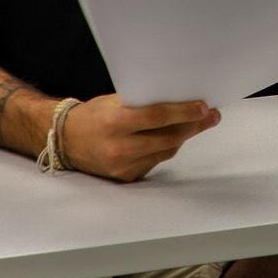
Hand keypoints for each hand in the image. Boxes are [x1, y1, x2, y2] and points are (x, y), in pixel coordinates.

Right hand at [62, 94, 218, 181]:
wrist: (65, 140)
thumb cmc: (92, 115)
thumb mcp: (113, 102)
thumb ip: (142, 103)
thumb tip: (178, 99)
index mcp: (115, 123)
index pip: (157, 117)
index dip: (184, 112)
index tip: (204, 107)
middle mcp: (119, 147)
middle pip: (168, 138)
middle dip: (193, 126)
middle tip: (211, 115)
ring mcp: (123, 166)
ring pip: (165, 152)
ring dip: (184, 137)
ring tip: (198, 124)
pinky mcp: (126, 177)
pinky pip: (155, 162)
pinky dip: (165, 148)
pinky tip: (173, 137)